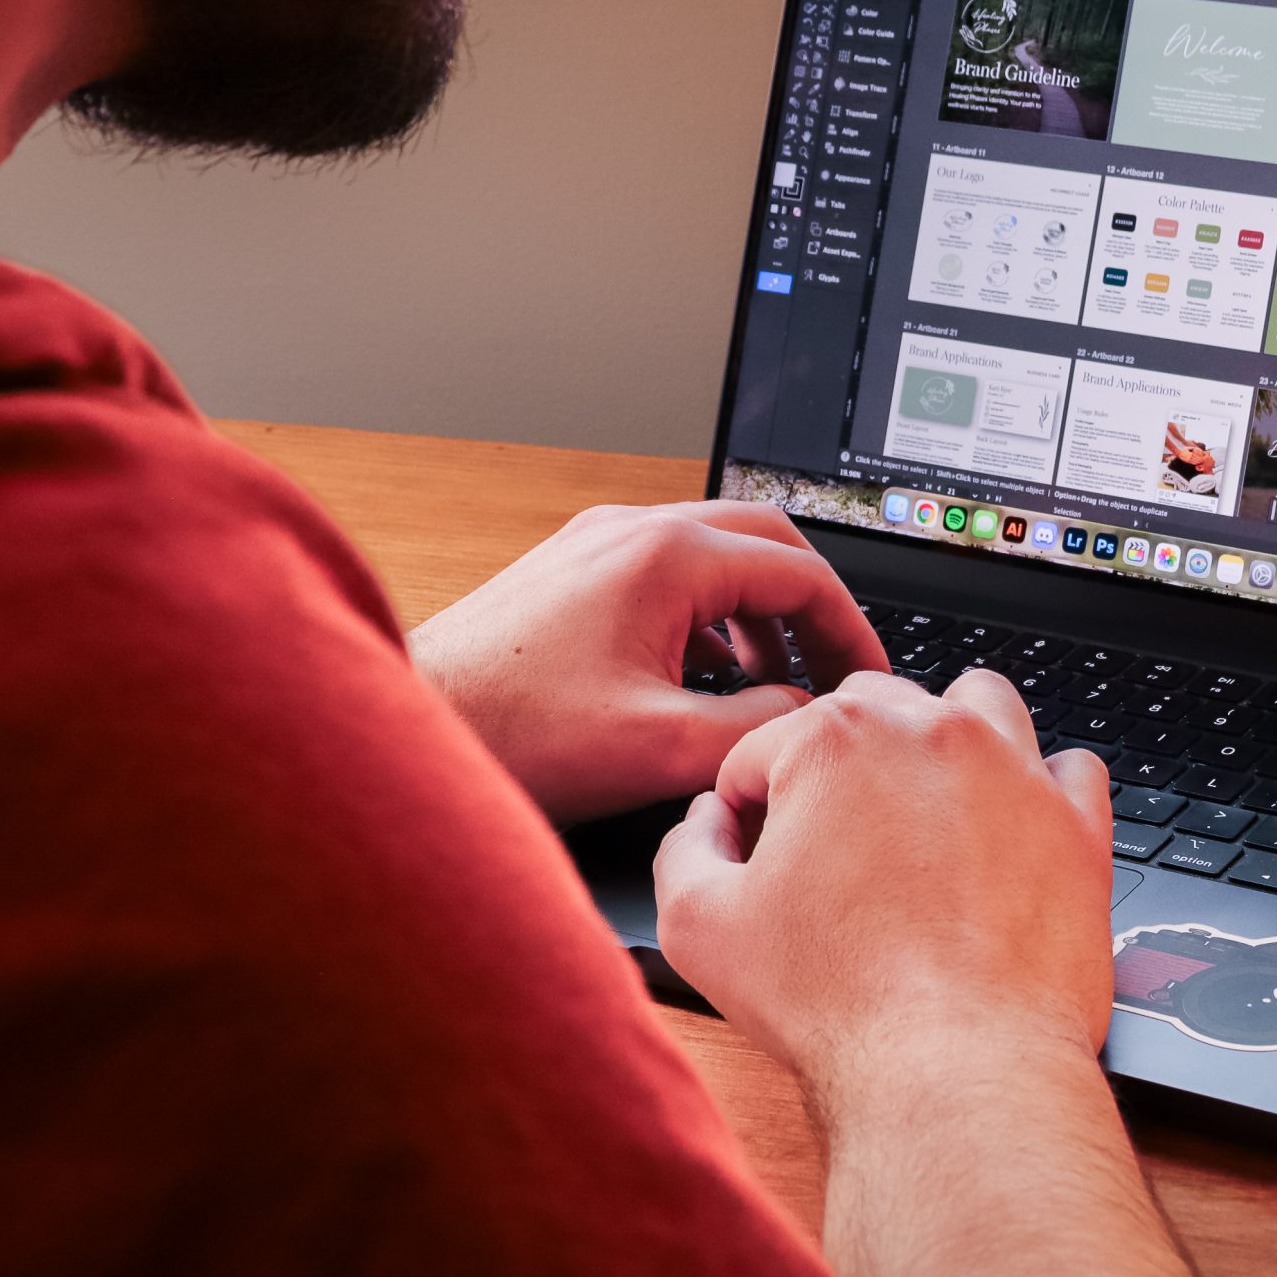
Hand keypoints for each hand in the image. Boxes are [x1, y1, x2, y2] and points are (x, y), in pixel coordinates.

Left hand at [408, 502, 886, 821]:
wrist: (412, 729)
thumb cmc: (514, 734)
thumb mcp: (659, 746)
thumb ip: (755, 724)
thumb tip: (805, 712)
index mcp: (665, 556)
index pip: (800, 571)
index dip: (849, 630)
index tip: (864, 677)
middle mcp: (631, 530)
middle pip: (765, 540)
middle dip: (810, 606)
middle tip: (830, 668)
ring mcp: (596, 544)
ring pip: (715, 552)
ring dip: (756, 611)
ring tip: (766, 684)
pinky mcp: (570, 570)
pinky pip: (667, 571)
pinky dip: (706, 614)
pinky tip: (698, 678)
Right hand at [651, 670, 1115, 1093]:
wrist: (956, 1069)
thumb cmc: (836, 1003)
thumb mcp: (700, 928)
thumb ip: (685, 850)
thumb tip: (707, 822)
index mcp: (836, 739)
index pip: (766, 747)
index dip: (747, 808)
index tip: (758, 859)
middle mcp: (932, 733)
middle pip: (872, 710)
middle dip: (842, 763)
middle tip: (833, 844)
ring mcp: (1015, 771)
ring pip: (977, 707)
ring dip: (945, 741)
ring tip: (924, 812)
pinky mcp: (1077, 823)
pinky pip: (1069, 768)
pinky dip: (1039, 789)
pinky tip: (1010, 833)